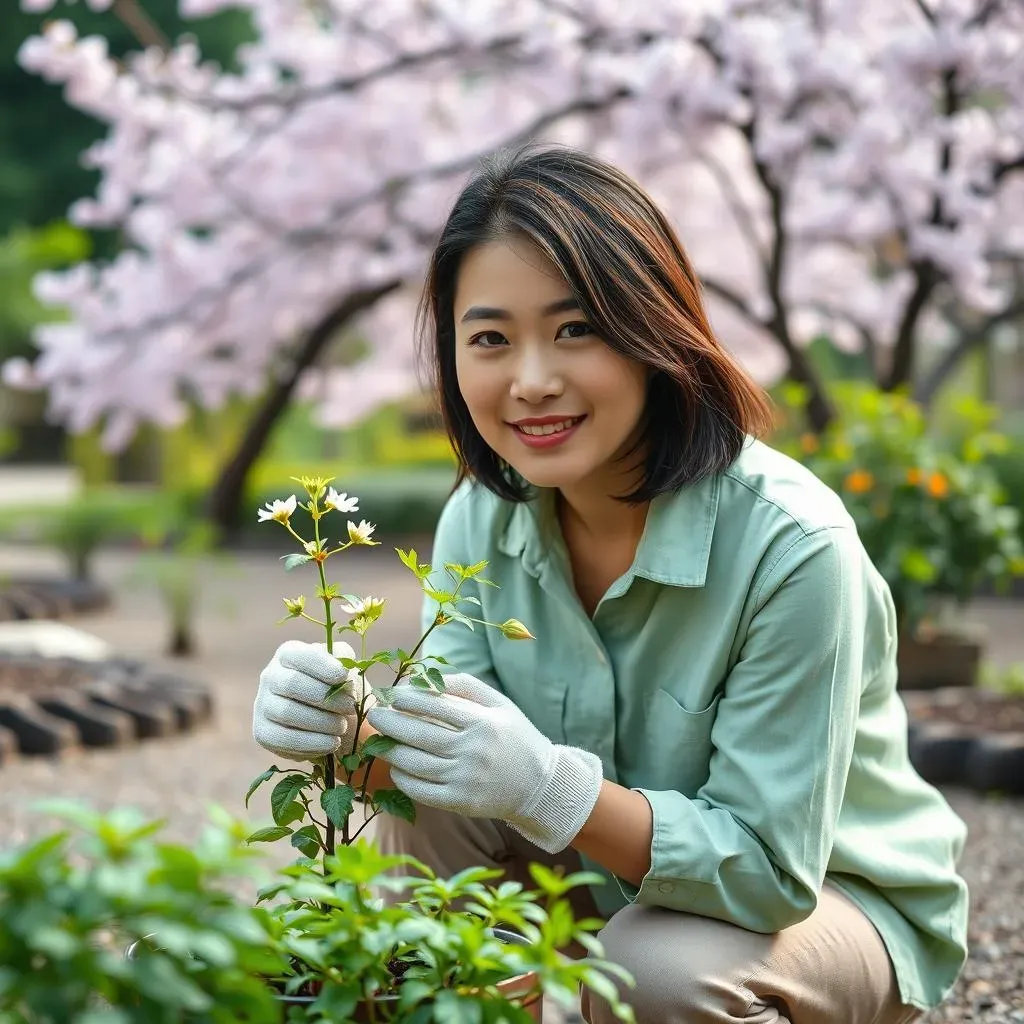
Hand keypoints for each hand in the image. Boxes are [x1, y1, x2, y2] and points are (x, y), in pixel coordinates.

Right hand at [253, 640, 371, 761]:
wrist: (330, 719)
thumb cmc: (338, 686)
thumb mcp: (343, 666)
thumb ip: (344, 658)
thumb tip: (342, 668)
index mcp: (288, 654)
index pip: (299, 656)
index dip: (322, 666)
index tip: (344, 677)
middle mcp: (270, 676)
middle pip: (292, 684)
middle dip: (326, 697)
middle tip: (349, 706)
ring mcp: (263, 704)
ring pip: (287, 712)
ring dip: (321, 722)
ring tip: (342, 726)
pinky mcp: (263, 732)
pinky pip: (282, 739)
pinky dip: (311, 743)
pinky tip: (332, 743)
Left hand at [366, 673, 603, 853]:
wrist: (539, 785)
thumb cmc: (514, 737)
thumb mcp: (500, 704)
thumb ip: (465, 686)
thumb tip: (424, 679)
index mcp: (483, 722)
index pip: (435, 706)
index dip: (408, 698)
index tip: (393, 695)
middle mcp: (474, 751)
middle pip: (420, 734)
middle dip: (391, 722)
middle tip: (375, 714)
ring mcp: (466, 779)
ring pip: (416, 764)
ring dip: (391, 751)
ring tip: (379, 741)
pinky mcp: (461, 803)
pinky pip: (422, 791)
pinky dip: (403, 780)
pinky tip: (396, 769)